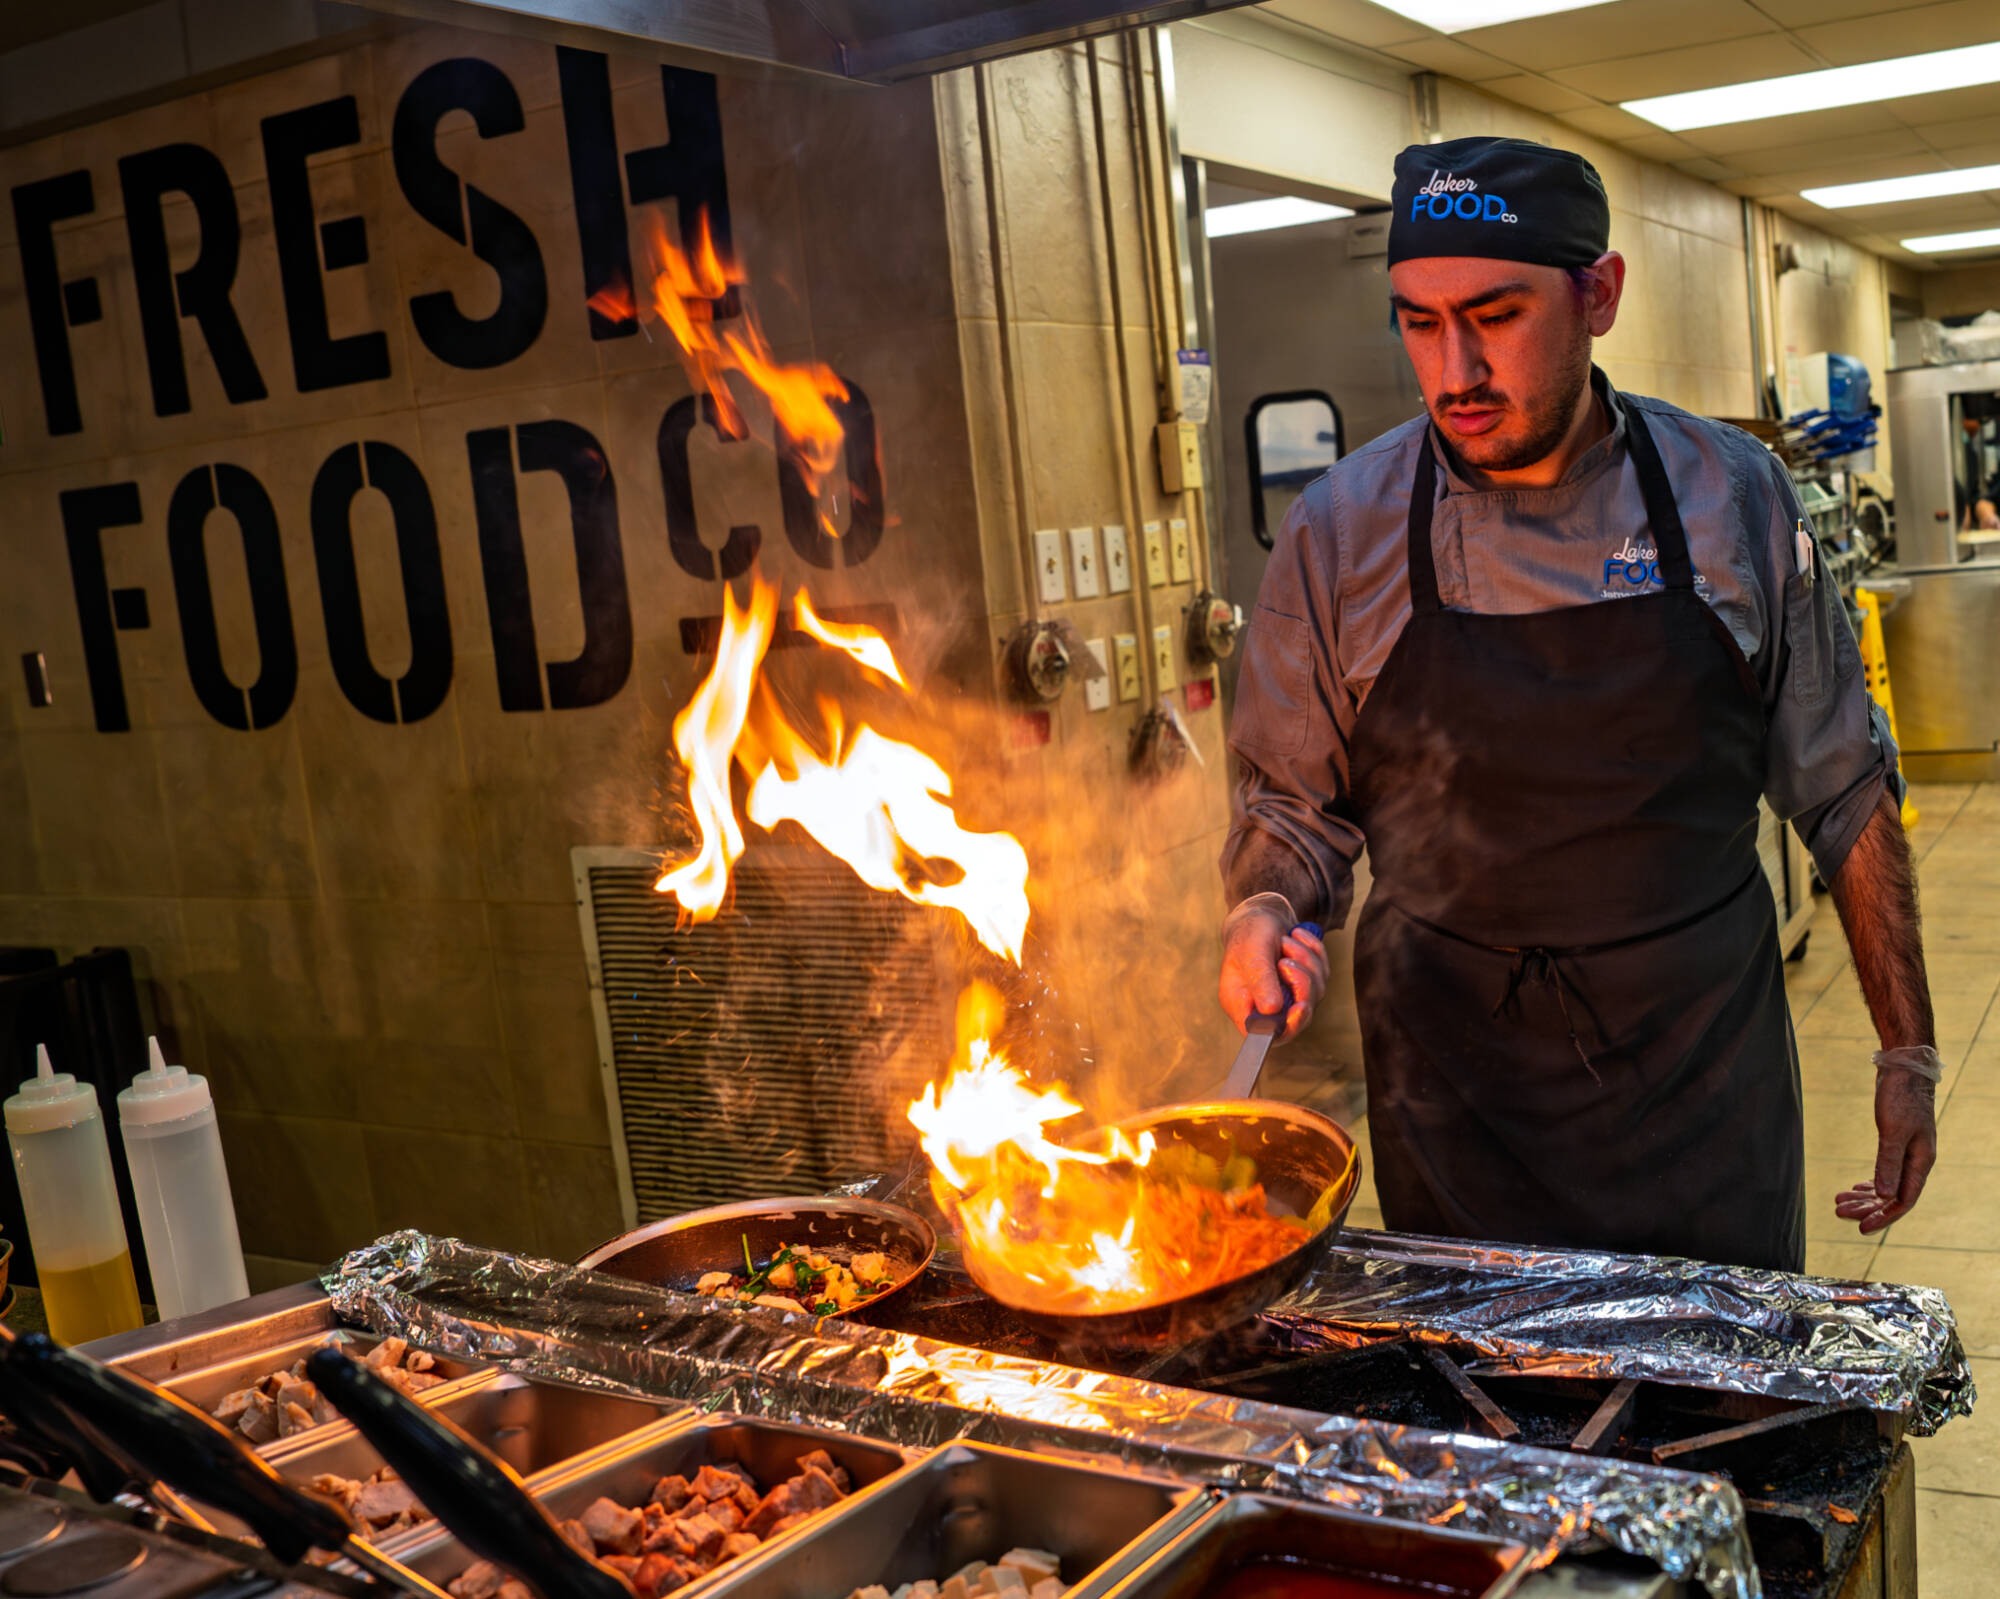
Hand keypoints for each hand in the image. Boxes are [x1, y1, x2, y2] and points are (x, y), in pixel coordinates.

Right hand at [1219, 900, 1327, 1042]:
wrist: (1263, 915)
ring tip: (1287, 941)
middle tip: (1287, 961)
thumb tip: (1272, 1010)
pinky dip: (1314, 952)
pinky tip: (1298, 938)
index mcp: (1241, 1004)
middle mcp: (1265, 1006)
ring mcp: (1289, 997)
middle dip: (1300, 984)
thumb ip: (1260, 980)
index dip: (1284, 1028)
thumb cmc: (1250, 933)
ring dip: (1305, 961)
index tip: (1300, 1007)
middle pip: (1296, 1017)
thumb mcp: (1252, 952)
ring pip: (1314, 994)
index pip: (1263, 1034)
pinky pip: (1322, 975)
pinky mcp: (1306, 984)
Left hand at [1834, 1066, 1937, 1234]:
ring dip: (1864, 1196)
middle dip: (1867, 1207)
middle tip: (1838, 1212)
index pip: (1904, 1201)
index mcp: (1921, 1162)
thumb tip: (1886, 1197)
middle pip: (1893, 1196)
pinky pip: (1885, 1172)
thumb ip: (1889, 1163)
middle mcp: (1916, 1161)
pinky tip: (1855, 1188)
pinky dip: (1871, 1182)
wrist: (1904, 1069)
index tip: (1860, 1228)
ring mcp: (1907, 1152)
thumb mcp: (1893, 1131)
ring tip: (1838, 1202)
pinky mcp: (1895, 1142)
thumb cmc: (1901, 1097)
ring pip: (1887, 1185)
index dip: (1883, 1216)